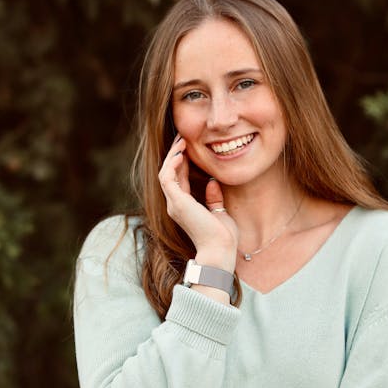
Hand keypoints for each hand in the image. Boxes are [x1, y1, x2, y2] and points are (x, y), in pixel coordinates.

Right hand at [159, 135, 237, 271]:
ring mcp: (174, 204)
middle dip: (174, 154)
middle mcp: (175, 205)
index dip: (182, 162)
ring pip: (166, 173)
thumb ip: (214, 198)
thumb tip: (213, 182)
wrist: (220, 249)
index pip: (179, 179)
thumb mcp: (219, 213)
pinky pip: (168, 178)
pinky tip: (181, 154)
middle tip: (182, 138)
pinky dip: (172, 165)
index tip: (189, 147)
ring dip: (172, 156)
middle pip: (169, 173)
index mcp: (184, 207)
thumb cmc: (222, 236)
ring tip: (181, 142)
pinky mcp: (177, 202)